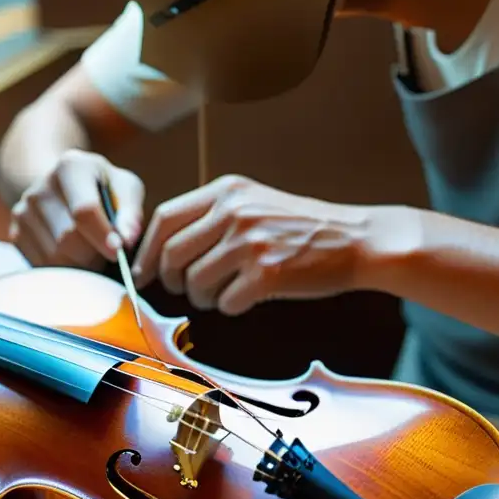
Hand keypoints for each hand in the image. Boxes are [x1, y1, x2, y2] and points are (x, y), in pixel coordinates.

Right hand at [8, 149, 144, 268]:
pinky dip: (63, 269)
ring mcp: (23, 210)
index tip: (118, 253)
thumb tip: (127, 239)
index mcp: (70, 167)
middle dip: (93, 255)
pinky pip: (42, 265)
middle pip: (67, 238)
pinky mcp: (16, 232)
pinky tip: (73, 256)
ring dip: (79, 265)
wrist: (65, 188)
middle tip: (106, 253)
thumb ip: (130, 212)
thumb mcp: (125, 188)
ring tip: (91, 252)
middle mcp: (40, 187)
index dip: (103, 236)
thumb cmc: (104, 189)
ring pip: (54, 257)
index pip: (84, 210)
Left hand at [132, 175, 382, 314]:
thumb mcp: (254, 202)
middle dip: (170, 281)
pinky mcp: (267, 275)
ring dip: (201, 298)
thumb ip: (213, 216)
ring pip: (195, 283)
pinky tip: (246, 299)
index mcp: (226, 191)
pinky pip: (225, 302)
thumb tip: (165, 249)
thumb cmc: (302, 227)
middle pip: (172, 255)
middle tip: (183, 290)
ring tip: (221, 294)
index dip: (146, 251)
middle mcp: (234, 212)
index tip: (142, 272)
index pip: (164, 218)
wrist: (355, 239)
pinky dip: (230, 308)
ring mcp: (250, 243)